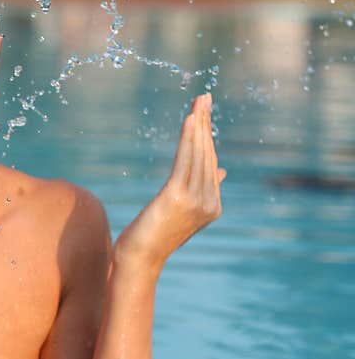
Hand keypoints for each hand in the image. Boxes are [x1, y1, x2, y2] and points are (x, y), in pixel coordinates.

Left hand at [115, 93, 226, 269]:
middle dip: (205, 123)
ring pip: (198, 155)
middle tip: (204, 97)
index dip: (206, 135)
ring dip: (198, 125)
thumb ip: (200, 190)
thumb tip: (220, 170)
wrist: (138, 261)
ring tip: (198, 102)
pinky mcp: (178, 197)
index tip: (203, 112)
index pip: (210, 162)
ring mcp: (196, 201)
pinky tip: (189, 120)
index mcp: (212, 205)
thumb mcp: (180, 212)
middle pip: (207, 154)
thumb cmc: (153, 237)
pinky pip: (185, 161)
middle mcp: (209, 202)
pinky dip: (188, 138)